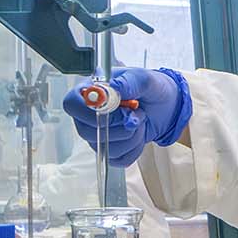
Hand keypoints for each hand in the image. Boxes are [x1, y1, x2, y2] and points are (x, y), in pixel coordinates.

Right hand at [61, 68, 191, 166]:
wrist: (165, 106)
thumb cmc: (151, 88)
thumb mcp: (144, 79)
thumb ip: (129, 82)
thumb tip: (114, 88)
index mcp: (90, 91)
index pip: (71, 104)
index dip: (89, 111)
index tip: (114, 109)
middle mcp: (89, 115)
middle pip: (86, 132)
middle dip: (118, 127)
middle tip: (136, 114)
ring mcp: (98, 134)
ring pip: (105, 148)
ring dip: (131, 136)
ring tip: (140, 120)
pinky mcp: (111, 150)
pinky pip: (118, 158)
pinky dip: (134, 148)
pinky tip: (139, 134)